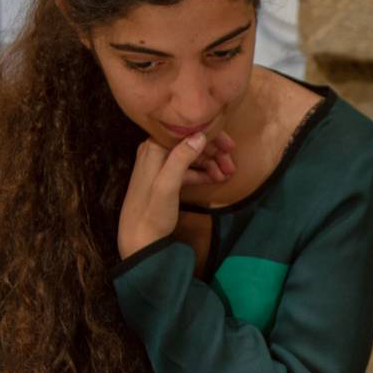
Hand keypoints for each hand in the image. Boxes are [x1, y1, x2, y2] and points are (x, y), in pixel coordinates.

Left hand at [118, 132, 235, 257]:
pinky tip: (217, 179)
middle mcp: (155, 152)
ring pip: (191, 157)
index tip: (230, 147)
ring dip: (211, 163)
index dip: (211, 136)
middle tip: (232, 166)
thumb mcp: (167, 185)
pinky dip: (203, 173)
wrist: (139, 241)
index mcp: (154, 148)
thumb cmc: (152, 213)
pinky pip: (187, 170)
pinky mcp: (164, 179)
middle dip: (214, 153)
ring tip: (228, 175)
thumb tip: (200, 135)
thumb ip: (181, 158)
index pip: (186, 131)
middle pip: (190, 143)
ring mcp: (159, 166)